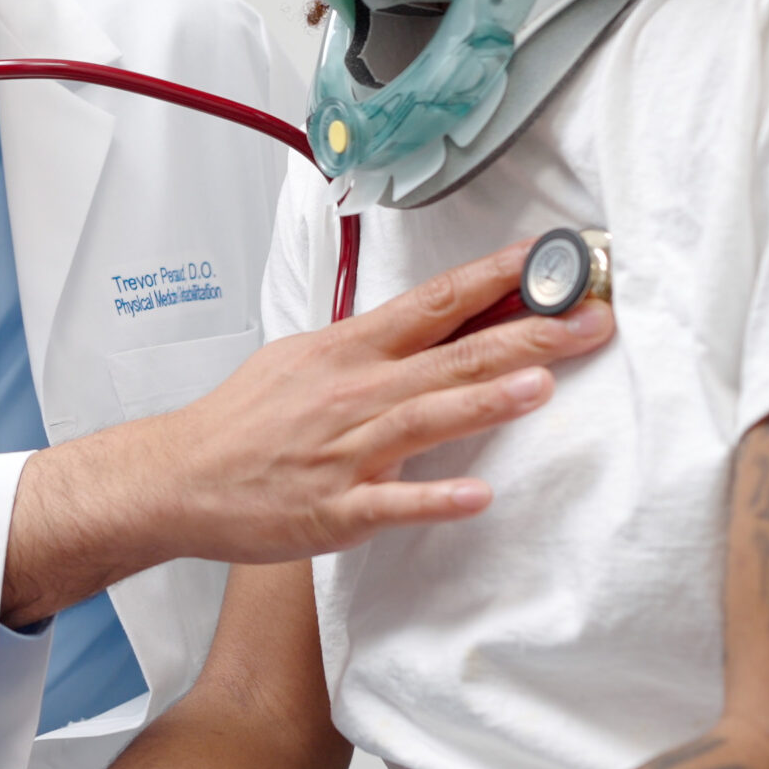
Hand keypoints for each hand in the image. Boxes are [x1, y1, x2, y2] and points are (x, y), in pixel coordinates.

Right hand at [3, 241, 611, 622]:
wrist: (179, 476)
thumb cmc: (243, 421)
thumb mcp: (304, 358)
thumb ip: (371, 343)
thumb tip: (432, 322)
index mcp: (349, 350)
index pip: (435, 303)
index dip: (495, 278)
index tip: (550, 259)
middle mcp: (355, 393)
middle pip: (451, 355)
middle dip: (526, 334)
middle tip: (589, 319)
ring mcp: (346, 451)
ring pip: (426, 419)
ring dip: (485, 401)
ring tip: (542, 384)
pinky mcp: (335, 509)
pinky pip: (390, 503)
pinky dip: (432, 497)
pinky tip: (475, 494)